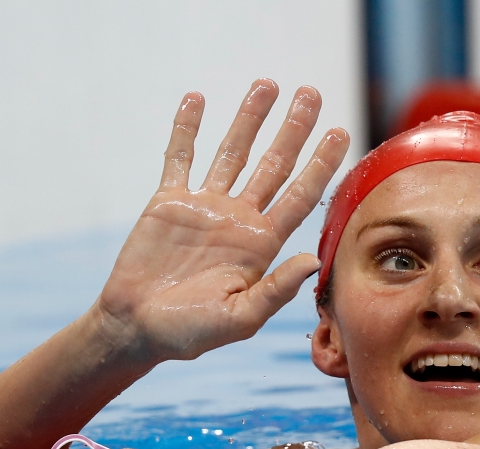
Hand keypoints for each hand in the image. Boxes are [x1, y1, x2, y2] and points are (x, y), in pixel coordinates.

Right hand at [98, 79, 349, 362]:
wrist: (138, 328)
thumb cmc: (191, 333)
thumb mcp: (240, 318)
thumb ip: (276, 290)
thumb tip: (313, 260)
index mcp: (261, 245)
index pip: (300, 196)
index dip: (321, 164)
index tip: (342, 132)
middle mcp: (238, 219)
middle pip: (274, 165)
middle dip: (294, 130)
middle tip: (312, 93)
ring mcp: (204, 207)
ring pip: (232, 152)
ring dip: (249, 119)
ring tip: (268, 84)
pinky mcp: (168, 202)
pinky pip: (179, 157)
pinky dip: (187, 128)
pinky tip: (197, 99)